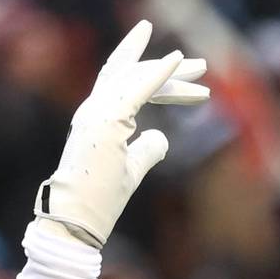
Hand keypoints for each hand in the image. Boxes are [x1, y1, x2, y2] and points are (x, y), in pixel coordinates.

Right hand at [35, 20, 208, 247]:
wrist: (78, 217)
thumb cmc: (99, 200)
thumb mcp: (131, 169)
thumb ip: (146, 150)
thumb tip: (161, 137)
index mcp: (97, 119)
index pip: (124, 86)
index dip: (149, 73)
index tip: (177, 64)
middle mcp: (94, 109)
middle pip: (133, 76)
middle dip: (166, 68)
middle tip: (201, 66)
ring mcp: (98, 112)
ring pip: (136, 78)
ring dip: (171, 70)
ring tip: (201, 66)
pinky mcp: (107, 120)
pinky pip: (137, 88)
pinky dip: (158, 73)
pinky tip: (175, 60)